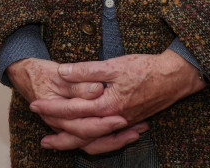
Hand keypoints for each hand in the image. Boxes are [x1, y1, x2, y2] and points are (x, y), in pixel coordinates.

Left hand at [31, 50, 206, 152]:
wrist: (174, 78)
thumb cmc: (144, 69)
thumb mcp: (113, 65)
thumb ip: (86, 71)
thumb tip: (62, 72)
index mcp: (106, 104)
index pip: (72, 110)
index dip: (52, 109)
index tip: (35, 105)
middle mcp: (113, 119)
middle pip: (80, 135)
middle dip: (60, 137)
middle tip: (42, 140)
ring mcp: (122, 123)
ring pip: (94, 142)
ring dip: (75, 144)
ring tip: (59, 145)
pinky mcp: (129, 123)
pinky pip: (106, 141)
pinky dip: (94, 144)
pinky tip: (86, 141)